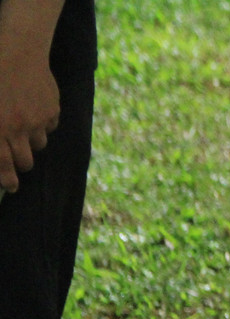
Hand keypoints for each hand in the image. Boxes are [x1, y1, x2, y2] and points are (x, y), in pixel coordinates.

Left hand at [0, 21, 61, 192]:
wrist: (16, 47)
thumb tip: (0, 151)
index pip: (3, 164)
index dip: (7, 180)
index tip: (11, 187)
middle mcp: (18, 128)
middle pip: (25, 161)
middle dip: (21, 165)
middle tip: (16, 161)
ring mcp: (37, 119)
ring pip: (39, 144)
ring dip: (31, 141)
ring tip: (22, 128)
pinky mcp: (52, 110)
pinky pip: (50, 125)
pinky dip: (43, 122)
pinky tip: (33, 108)